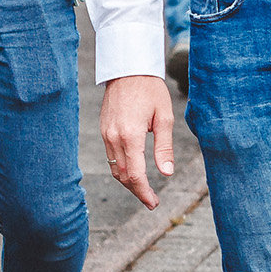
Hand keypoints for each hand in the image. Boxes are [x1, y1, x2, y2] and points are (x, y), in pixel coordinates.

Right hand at [100, 75, 174, 207]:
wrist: (128, 68)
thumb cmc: (150, 90)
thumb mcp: (165, 117)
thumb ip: (164, 147)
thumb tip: (166, 173)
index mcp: (131, 135)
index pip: (135, 174)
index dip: (144, 192)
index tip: (153, 203)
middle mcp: (114, 137)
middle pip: (123, 176)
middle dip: (137, 190)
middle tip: (151, 201)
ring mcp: (106, 134)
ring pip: (114, 168)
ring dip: (128, 181)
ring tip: (143, 189)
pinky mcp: (103, 129)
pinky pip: (110, 156)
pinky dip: (120, 168)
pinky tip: (133, 170)